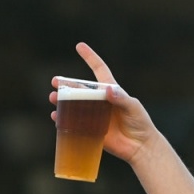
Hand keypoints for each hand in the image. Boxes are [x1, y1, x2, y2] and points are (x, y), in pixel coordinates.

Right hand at [51, 42, 159, 164]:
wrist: (141, 147)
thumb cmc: (140, 123)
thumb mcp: (133, 108)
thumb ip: (121, 98)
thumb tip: (108, 89)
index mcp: (112, 91)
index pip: (99, 70)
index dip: (90, 58)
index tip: (80, 46)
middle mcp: (101, 101)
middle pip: (81, 89)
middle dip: (67, 84)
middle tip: (55, 82)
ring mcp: (95, 115)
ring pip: (75, 105)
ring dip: (63, 101)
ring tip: (53, 98)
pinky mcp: (92, 130)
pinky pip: (75, 123)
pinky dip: (64, 120)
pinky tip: (56, 117)